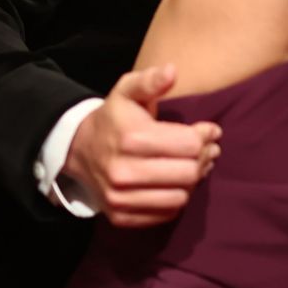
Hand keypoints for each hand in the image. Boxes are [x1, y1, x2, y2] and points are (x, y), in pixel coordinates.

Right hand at [62, 64, 222, 228]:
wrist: (78, 150)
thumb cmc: (114, 118)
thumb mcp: (128, 91)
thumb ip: (150, 81)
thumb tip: (172, 71)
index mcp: (130, 138)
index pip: (191, 145)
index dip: (206, 136)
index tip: (209, 131)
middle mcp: (123, 172)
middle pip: (189, 173)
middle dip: (204, 159)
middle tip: (207, 151)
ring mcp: (120, 198)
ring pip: (181, 196)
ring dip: (192, 181)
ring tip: (192, 166)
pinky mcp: (121, 216)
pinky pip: (167, 213)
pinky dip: (176, 199)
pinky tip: (174, 183)